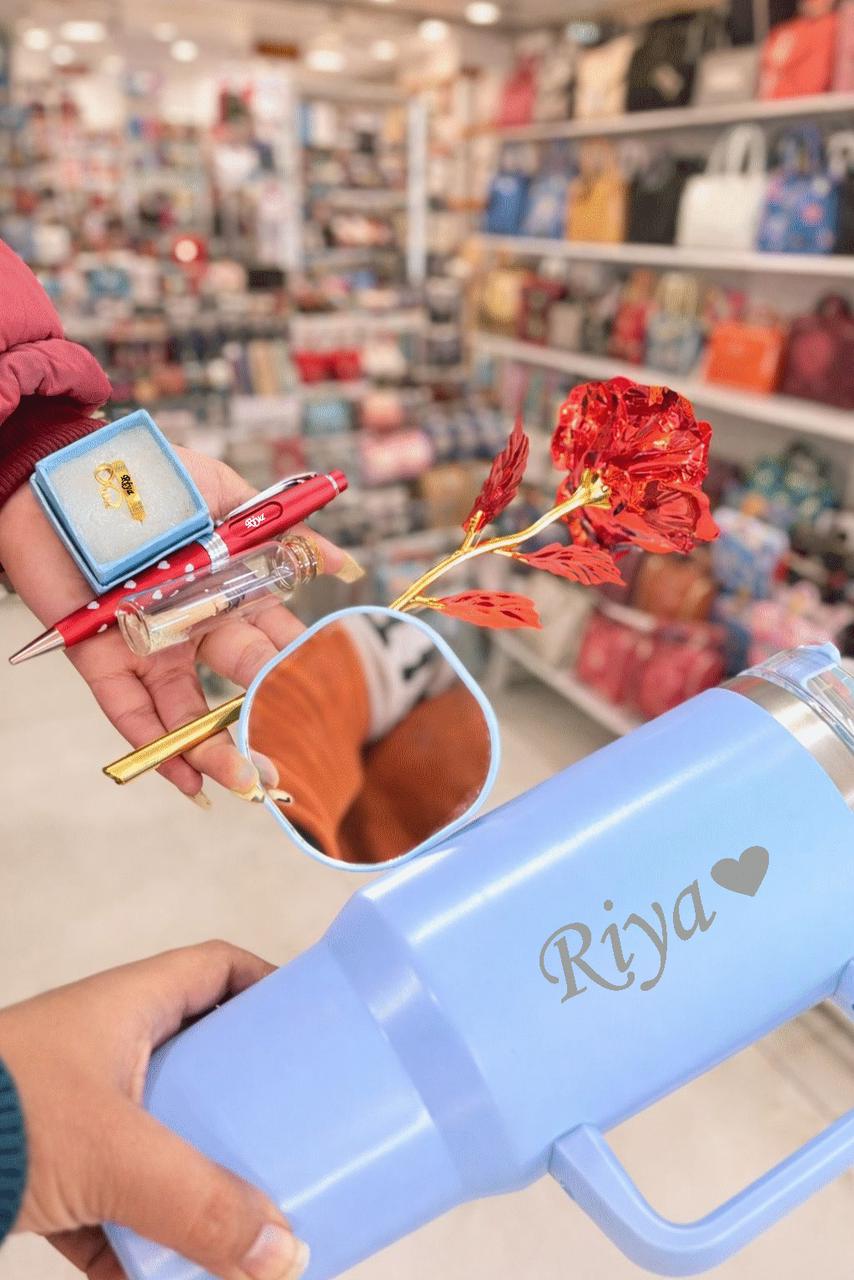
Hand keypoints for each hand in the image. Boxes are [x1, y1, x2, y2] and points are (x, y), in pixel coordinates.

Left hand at [0, 450, 348, 801]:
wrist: (64, 471)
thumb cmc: (149, 476)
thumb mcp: (226, 495)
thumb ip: (282, 532)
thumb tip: (345, 562)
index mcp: (226, 592)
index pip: (275, 643)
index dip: (301, 674)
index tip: (332, 704)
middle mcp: (191, 627)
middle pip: (238, 686)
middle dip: (268, 723)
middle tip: (294, 760)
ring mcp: (147, 646)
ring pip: (187, 711)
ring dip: (216, 752)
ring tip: (247, 784)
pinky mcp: (99, 658)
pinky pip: (128, 711)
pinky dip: (154, 748)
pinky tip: (187, 782)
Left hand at [0, 941, 306, 1279]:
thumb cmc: (7, 1110)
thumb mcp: (118, 1154)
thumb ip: (200, 1206)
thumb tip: (285, 1256)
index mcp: (131, 1007)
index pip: (217, 970)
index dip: (267, 988)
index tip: (311, 1026)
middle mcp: (106, 1048)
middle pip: (198, 1059)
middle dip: (243, 1100)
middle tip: (290, 1133)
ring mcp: (75, 1108)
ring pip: (158, 1135)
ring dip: (193, 1177)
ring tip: (242, 1214)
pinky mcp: (46, 1170)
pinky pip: (110, 1202)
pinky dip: (135, 1240)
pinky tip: (158, 1279)